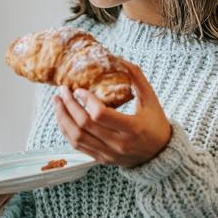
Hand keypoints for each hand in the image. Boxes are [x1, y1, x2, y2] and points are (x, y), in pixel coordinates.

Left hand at [52, 59, 171, 168]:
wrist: (160, 155)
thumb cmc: (156, 123)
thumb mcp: (151, 99)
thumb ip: (136, 78)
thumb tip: (118, 58)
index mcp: (133, 129)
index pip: (101, 115)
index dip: (86, 101)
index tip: (78, 89)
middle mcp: (119, 144)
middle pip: (84, 125)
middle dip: (69, 105)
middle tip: (62, 91)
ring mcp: (109, 154)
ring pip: (77, 137)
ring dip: (63, 118)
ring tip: (57, 102)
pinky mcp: (102, 159)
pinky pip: (78, 146)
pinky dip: (66, 131)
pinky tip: (62, 117)